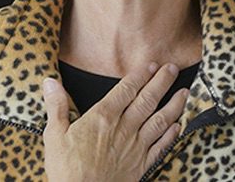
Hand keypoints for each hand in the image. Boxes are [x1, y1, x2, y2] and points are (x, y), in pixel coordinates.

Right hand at [42, 62, 188, 181]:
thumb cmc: (67, 170)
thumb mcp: (54, 135)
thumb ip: (56, 106)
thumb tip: (50, 82)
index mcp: (103, 117)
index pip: (126, 89)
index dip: (141, 75)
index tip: (152, 63)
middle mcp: (123, 128)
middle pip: (147, 99)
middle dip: (162, 82)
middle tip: (173, 68)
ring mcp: (135, 146)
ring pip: (160, 120)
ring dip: (173, 105)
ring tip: (184, 92)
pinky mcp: (141, 165)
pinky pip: (160, 146)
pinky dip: (171, 134)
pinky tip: (178, 125)